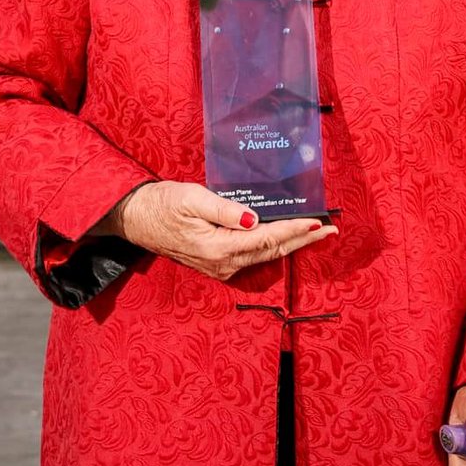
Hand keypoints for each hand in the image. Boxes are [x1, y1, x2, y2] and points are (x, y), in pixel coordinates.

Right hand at [97, 180, 336, 280]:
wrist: (135, 218)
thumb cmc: (162, 203)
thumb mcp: (193, 198)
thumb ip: (225, 209)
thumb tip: (255, 220)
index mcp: (219, 248)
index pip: (268, 239)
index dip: (296, 230)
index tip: (320, 222)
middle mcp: (223, 264)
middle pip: (273, 252)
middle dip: (303, 240)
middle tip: (331, 230)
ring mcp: (220, 267)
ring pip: (265, 256)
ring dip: (291, 244)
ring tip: (316, 233)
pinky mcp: (216, 264)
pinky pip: (253, 256)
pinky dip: (274, 246)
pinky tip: (285, 237)